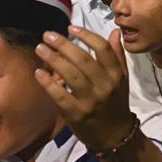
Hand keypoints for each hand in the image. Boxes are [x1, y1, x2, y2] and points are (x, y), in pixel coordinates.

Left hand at [34, 27, 135, 152]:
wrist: (114, 134)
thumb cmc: (116, 103)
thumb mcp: (122, 78)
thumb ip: (117, 55)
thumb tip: (114, 32)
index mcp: (116, 74)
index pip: (102, 49)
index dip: (86, 35)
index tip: (71, 27)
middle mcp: (105, 85)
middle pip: (83, 59)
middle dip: (64, 44)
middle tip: (48, 35)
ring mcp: (90, 100)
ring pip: (71, 75)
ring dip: (54, 59)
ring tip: (40, 48)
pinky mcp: (76, 114)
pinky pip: (60, 95)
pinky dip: (48, 83)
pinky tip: (38, 72)